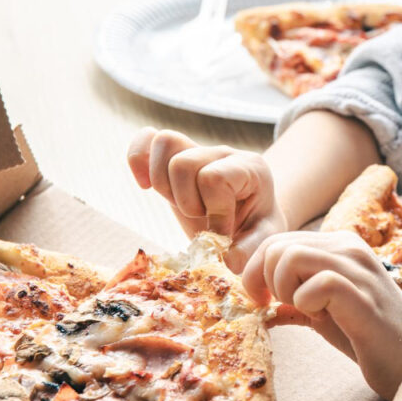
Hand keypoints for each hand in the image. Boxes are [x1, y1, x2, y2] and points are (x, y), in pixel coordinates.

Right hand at [126, 128, 288, 273]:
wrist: (250, 213)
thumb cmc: (257, 225)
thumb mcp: (263, 239)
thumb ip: (250, 249)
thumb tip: (228, 263)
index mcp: (250, 167)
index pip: (213, 178)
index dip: (213, 211)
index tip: (222, 234)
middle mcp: (224, 152)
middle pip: (182, 162)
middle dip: (186, 201)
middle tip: (202, 218)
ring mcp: (198, 148)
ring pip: (164, 144)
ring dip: (164, 186)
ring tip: (183, 205)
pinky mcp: (175, 154)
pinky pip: (146, 137)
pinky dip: (138, 159)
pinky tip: (145, 186)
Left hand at [243, 231, 401, 398]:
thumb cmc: (369, 335)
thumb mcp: (323, 313)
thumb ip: (294, 300)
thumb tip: (258, 303)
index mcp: (338, 246)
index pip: (278, 240)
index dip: (256, 271)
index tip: (263, 300)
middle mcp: (348, 247)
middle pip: (277, 245)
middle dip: (264, 281)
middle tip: (281, 307)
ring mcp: (357, 269)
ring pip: (291, 256)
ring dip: (283, 289)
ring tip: (303, 310)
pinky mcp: (362, 295)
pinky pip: (316, 283)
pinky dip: (304, 303)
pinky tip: (319, 317)